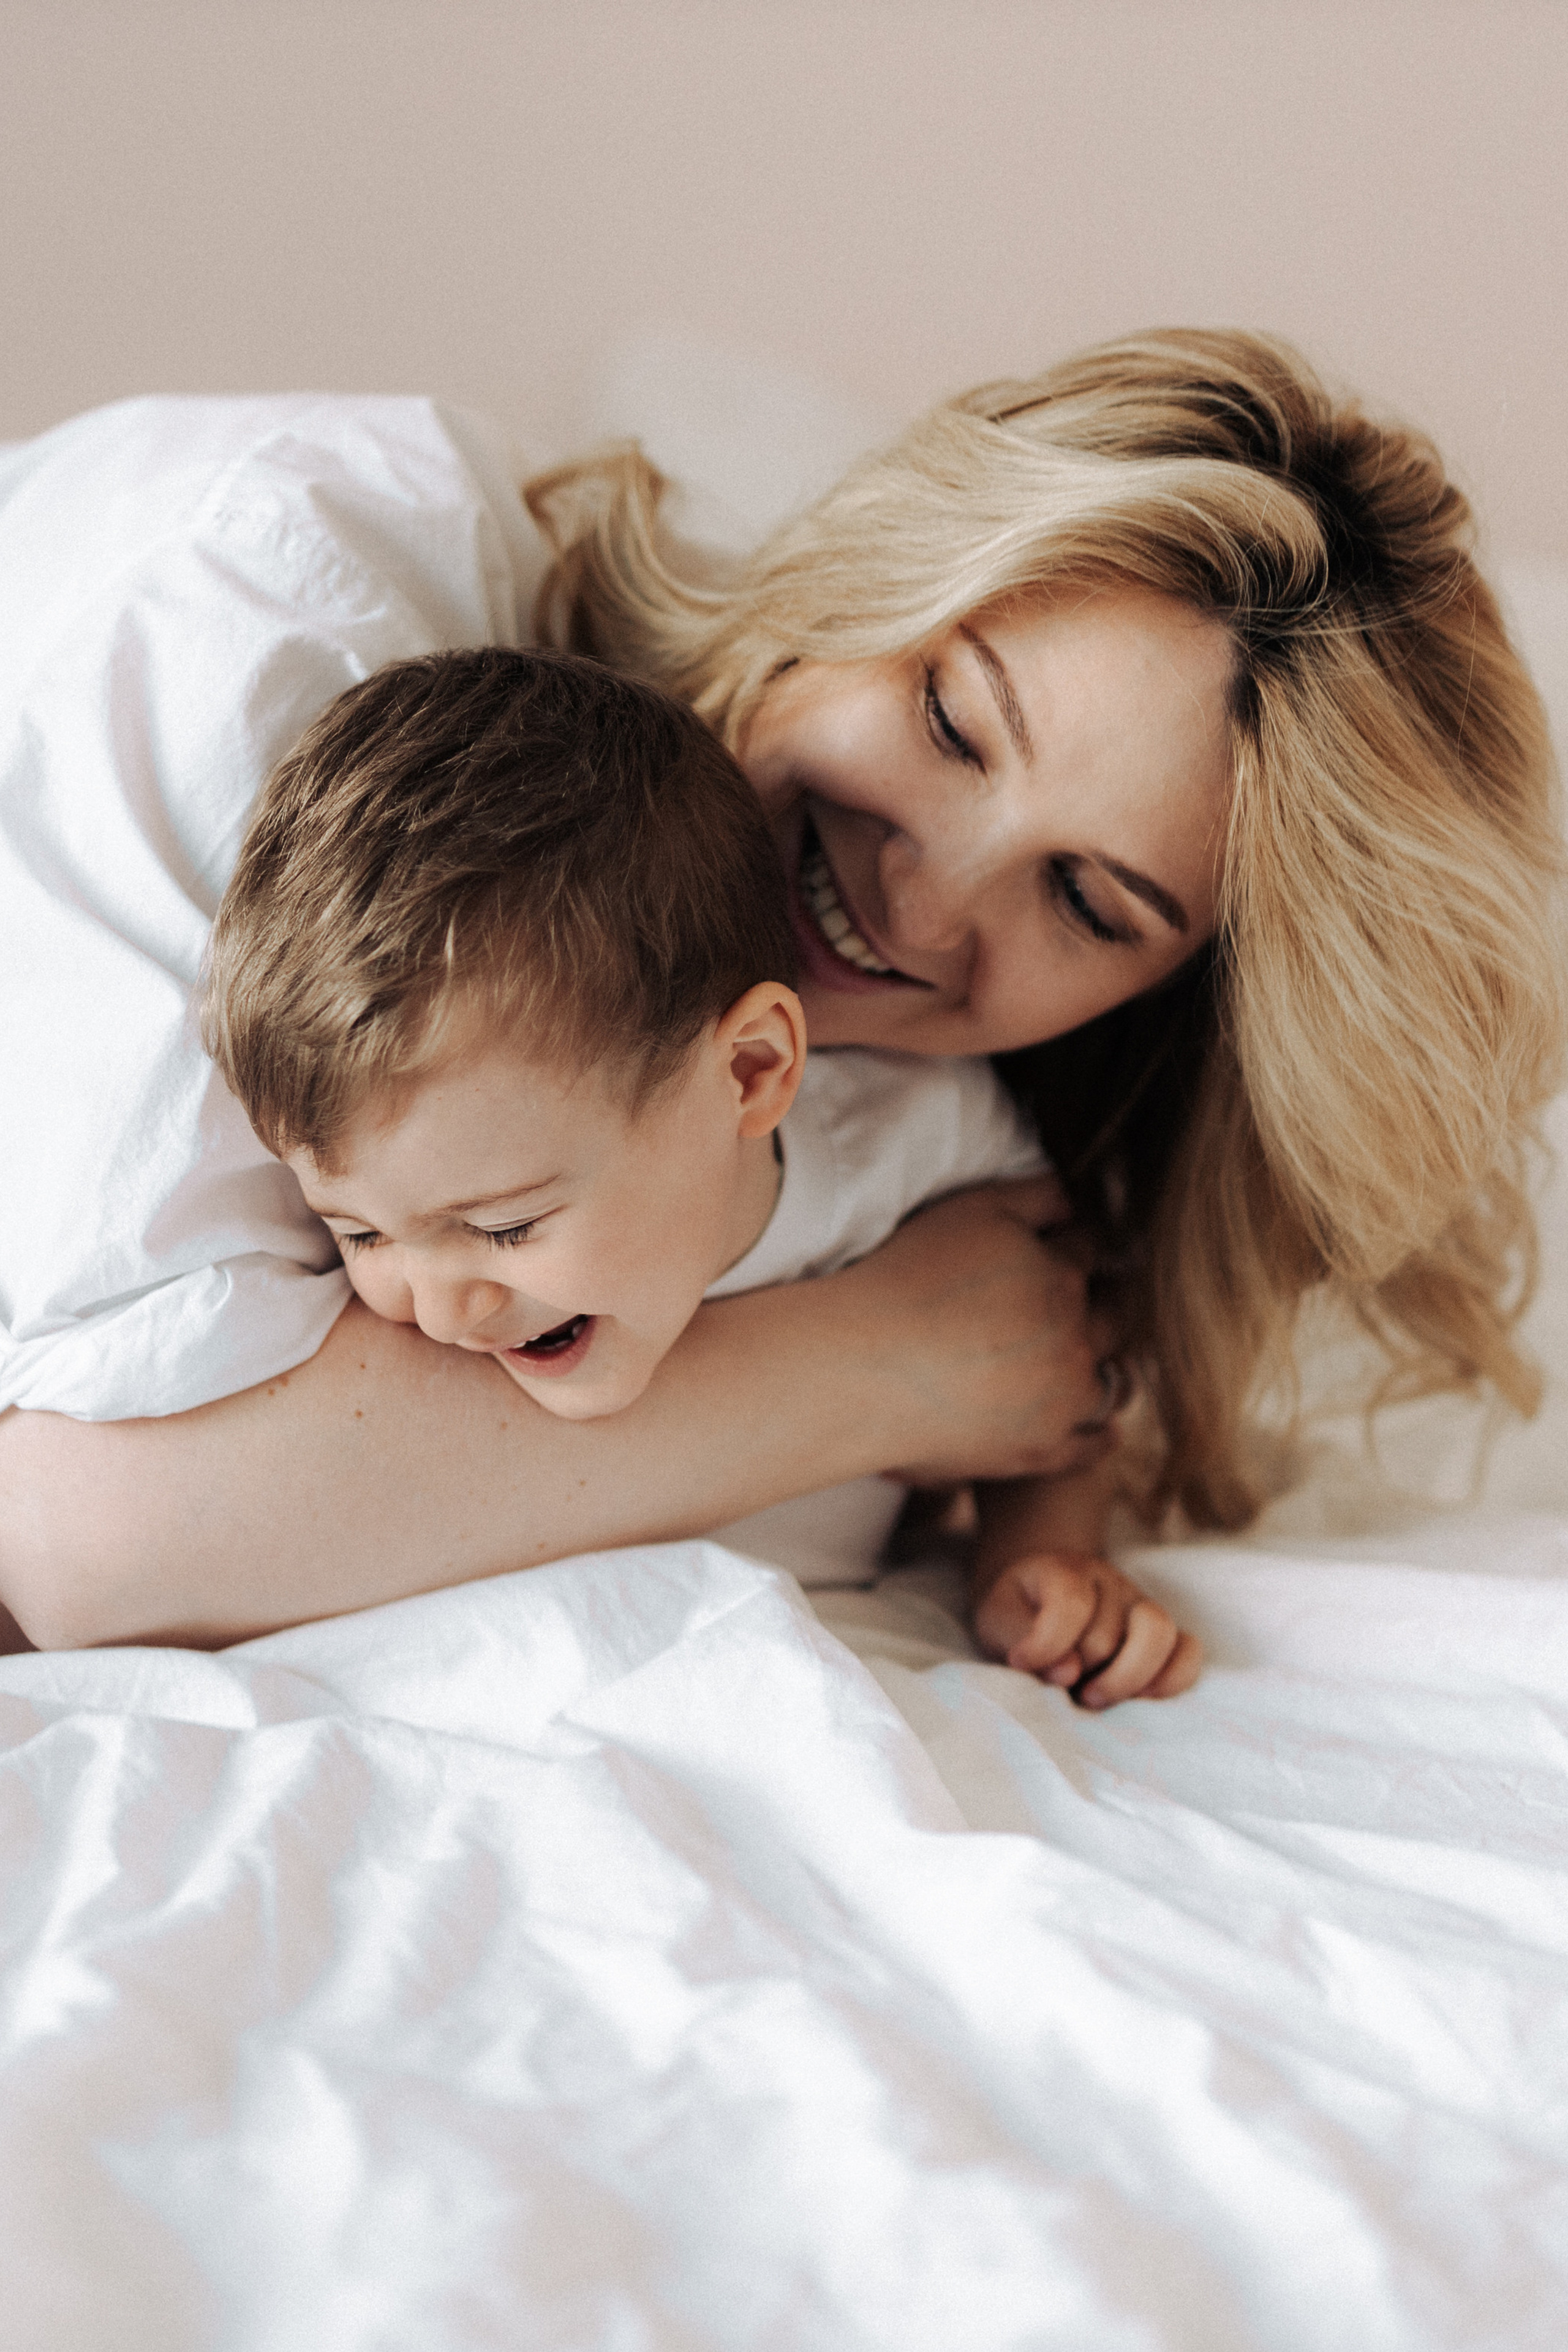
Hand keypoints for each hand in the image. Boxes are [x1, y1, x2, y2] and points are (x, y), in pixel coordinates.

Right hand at [837, 1179, 1116, 1486]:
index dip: (1080, 1242)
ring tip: (1087, 1361)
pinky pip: (1090, 1445)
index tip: (1073, 1244)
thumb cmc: (904, 1280)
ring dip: (1103, 1367)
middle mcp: (1075, 1338)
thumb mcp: (973, 1209)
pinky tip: (1103, 1429)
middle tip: (1093, 1299)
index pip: (1090, 1248)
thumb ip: (1035, 1196)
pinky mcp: (1041, 1449)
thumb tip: (1076, 1201)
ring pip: (1111, 1381)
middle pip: (1112, 1315)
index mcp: (1062, 1276)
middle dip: (1104, 1301)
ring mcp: (1062, 1400)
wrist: (858, 1368)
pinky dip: (1099, 1435)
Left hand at [972, 1549, 1202, 1705]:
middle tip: (1061, 1687)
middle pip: (1107, 1635)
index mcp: (1064, 1570)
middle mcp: (1109, 1581)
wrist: (1038, 1598)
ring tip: (1094, 1697)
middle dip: (1081, 1671)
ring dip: (1125, 1679)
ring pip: (1157, 1635)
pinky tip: (1141, 1699)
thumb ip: (1018, 1638)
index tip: (1020, 1663)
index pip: (1070, 1604)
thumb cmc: (1018, 1615)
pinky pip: (1189, 1651)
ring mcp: (1140, 1603)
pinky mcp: (1164, 1632)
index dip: (1046, 1645)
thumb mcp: (997, 1619)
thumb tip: (1067, 1672)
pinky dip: (1171, 1680)